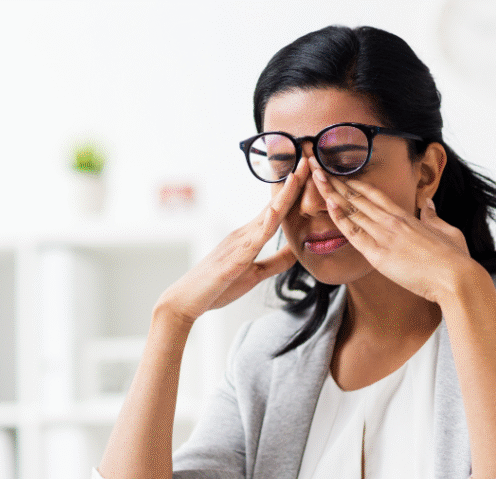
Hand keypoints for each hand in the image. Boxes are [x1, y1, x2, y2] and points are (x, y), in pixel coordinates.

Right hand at [156, 157, 308, 323]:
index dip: (294, 192)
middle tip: (309, 160)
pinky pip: (251, 242)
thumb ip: (275, 262)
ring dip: (282, 197)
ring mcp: (238, 245)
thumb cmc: (217, 287)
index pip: (277, 210)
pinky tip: (274, 213)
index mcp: (250, 237)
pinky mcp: (233, 261)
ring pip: (266, 218)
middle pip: (274, 206)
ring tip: (296, 176)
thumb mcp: (254, 274)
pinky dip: (264, 226)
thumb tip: (297, 251)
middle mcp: (244, 234)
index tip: (310, 174)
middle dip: (292, 184)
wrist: (185, 300)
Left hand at [308, 156, 474, 304]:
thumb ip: (434, 216)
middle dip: (336, 181)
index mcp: (407, 216)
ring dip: (332, 192)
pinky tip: (328, 204)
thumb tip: (429, 204)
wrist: (456, 278)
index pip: (375, 195)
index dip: (356, 183)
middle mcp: (393, 222)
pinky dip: (340, 218)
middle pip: (358, 197)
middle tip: (318, 166)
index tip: (340, 174)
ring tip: (315, 176)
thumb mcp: (447, 230)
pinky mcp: (379, 255)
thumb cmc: (455, 258)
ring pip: (353, 210)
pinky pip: (354, 234)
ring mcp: (385, 236)